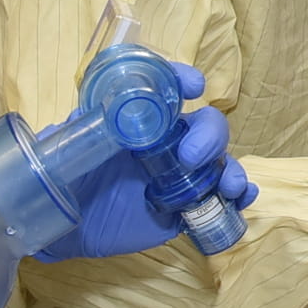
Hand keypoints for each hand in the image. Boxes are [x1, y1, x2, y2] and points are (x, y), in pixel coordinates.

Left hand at [56, 68, 258, 259]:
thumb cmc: (68, 176)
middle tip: (191, 157)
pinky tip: (242, 198)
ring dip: (233, 169)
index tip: (194, 86)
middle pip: (205, 125)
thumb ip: (75, 131)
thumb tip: (77, 119)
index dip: (184, 81)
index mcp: (142, 121)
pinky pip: (220, 197)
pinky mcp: (186, 206)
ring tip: (230, 186)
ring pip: (220, 161)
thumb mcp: (66, 148)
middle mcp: (168, 142)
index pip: (168, 90)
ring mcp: (181, 174)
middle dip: (209, 136)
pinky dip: (239, 194)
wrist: (68, 226)